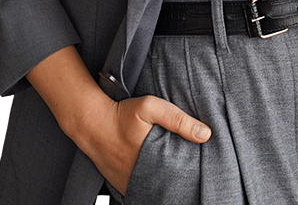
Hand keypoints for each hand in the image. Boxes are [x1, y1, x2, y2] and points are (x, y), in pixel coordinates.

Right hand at [77, 93, 210, 196]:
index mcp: (153, 162)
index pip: (179, 177)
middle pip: (167, 184)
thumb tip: (206, 134)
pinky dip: (149, 184)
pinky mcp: (122, 185)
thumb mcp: (151, 108)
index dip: (190, 173)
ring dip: (164, 183)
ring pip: (154, 189)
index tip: (198, 166)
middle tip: (189, 171)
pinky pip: (140, 189)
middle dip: (178, 180)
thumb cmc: (122, 114)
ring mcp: (130, 184)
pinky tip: (156, 175)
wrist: (92, 123)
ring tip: (174, 173)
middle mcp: (142, 178)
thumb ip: (178, 119)